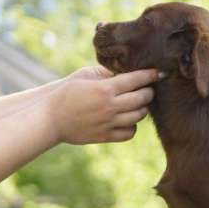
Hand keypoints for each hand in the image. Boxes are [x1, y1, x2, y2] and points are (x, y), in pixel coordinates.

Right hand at [46, 68, 161, 144]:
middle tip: (147, 88)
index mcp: (105, 88)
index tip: (159, 73)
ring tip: (136, 103)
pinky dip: (132, 125)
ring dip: (142, 108)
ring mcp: (109, 123)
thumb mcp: (85, 75)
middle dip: (148, 92)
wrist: (50, 117)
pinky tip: (126, 119)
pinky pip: (130, 132)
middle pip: (143, 98)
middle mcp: (110, 107)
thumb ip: (108, 73)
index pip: (137, 79)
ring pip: (139, 116)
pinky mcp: (106, 136)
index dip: (150, 75)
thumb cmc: (67, 92)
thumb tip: (129, 70)